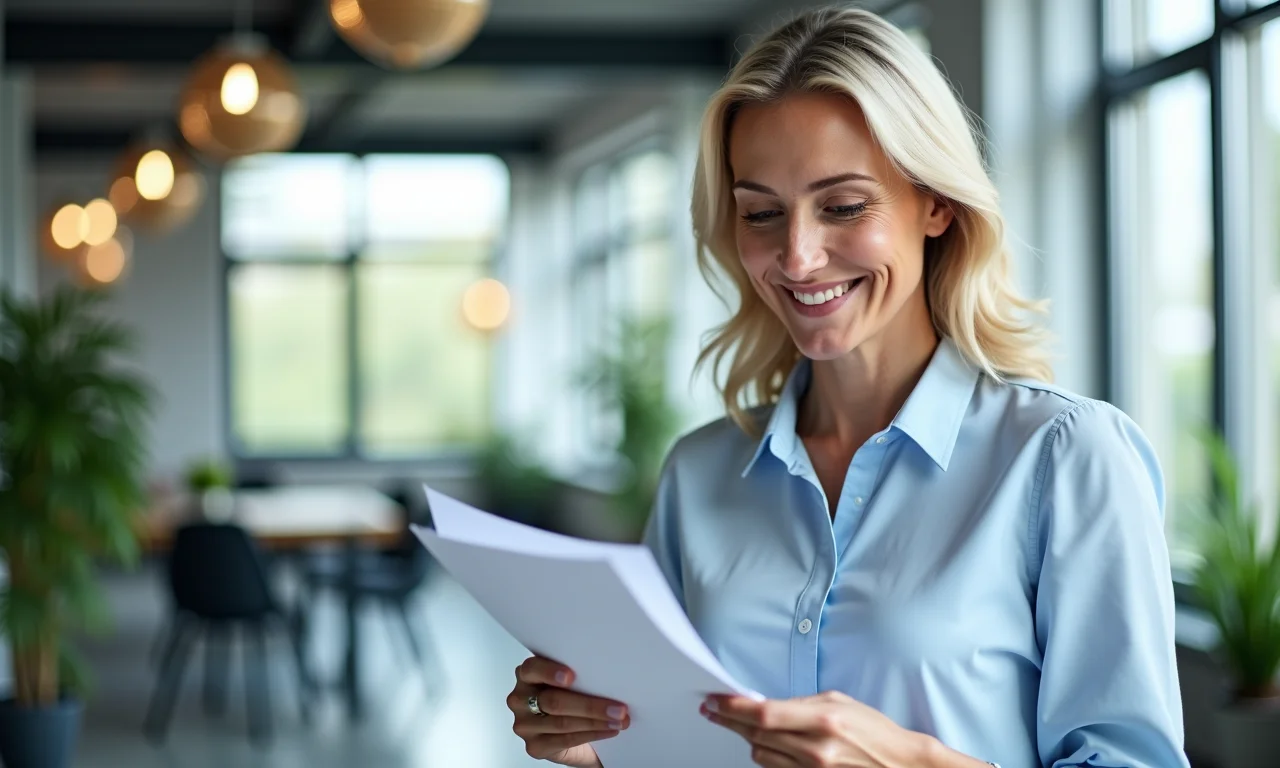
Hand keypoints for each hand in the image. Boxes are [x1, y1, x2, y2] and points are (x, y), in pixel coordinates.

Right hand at [506, 656, 629, 766]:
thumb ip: (578, 675)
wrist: (573, 734)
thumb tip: (609, 675)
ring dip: (596, 722)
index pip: (532, 669)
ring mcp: (525, 724)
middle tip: (618, 708)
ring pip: (562, 723)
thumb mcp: (572, 682)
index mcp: (527, 675)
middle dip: (590, 705)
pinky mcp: (534, 746)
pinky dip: (591, 735)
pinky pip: (565, 740)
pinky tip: (608, 731)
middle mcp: (520, 699)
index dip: (550, 671)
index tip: (571, 676)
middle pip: (554, 701)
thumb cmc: (571, 699)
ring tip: (619, 720)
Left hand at [700, 690, 928, 767]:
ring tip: (743, 724)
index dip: (734, 707)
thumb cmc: (873, 730)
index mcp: (823, 721)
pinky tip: (767, 743)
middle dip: (729, 720)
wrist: (899, 764)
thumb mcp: (838, 702)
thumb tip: (764, 703)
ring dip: (748, 737)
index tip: (714, 701)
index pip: (765, 713)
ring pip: (761, 754)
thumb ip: (799, 703)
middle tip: (712, 710)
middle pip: (756, 735)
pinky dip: (767, 754)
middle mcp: (816, 749)